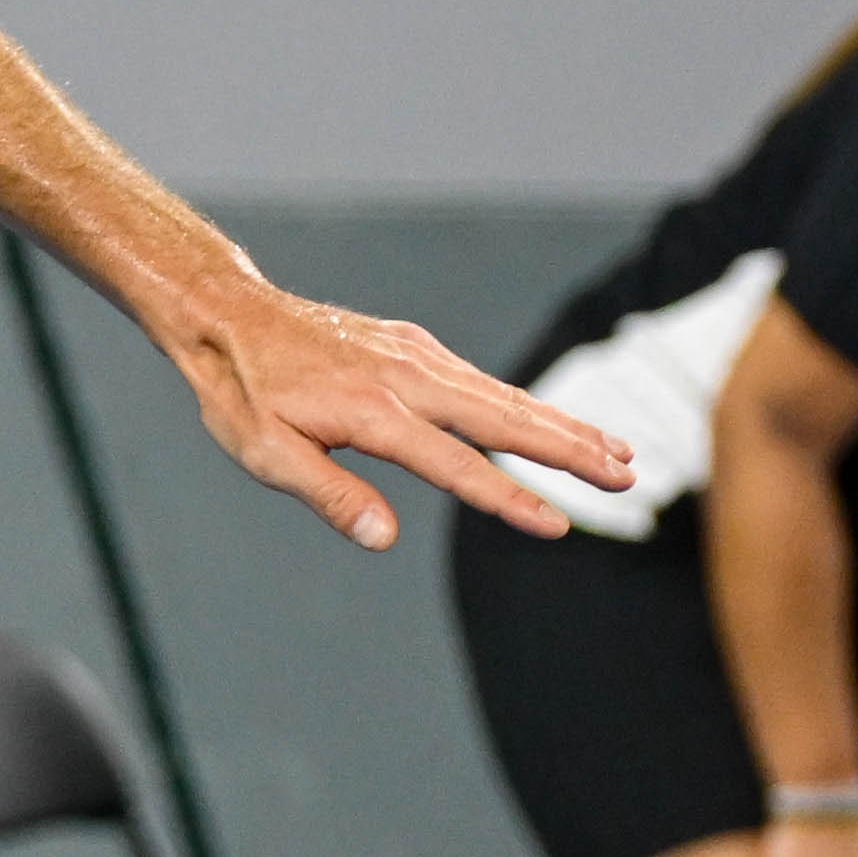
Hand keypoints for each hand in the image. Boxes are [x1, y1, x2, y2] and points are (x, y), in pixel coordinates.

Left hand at [170, 285, 630, 552]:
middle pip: (505, 419)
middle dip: (571, 450)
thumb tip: (384, 539)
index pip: (455, 465)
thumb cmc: (242, 391)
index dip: (507, 498)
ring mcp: (417, 356)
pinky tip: (558, 426)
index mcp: (373, 410)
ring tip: (619, 453)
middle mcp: (407, 377)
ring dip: (564, 426)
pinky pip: (484, 382)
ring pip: (505, 396)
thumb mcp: (266, 453)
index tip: (557, 524)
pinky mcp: (416, 347)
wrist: (230, 316)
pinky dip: (530, 405)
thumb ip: (329, 495)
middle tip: (627, 477)